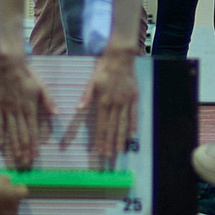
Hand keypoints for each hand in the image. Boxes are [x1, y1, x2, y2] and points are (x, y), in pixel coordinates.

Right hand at [0, 53, 52, 170]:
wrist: (9, 65)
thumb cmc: (27, 75)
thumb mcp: (42, 86)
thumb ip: (49, 101)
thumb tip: (57, 113)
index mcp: (30, 107)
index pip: (32, 129)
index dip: (33, 144)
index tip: (35, 155)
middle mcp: (18, 111)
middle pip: (21, 134)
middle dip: (24, 149)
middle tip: (25, 162)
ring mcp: (6, 110)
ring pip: (10, 132)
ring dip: (13, 146)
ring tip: (16, 158)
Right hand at [0, 172, 26, 214]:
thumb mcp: (2, 177)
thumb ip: (9, 179)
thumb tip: (10, 181)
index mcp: (17, 195)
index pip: (25, 191)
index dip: (21, 186)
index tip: (15, 182)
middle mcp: (14, 204)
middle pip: (17, 198)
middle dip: (13, 193)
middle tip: (6, 187)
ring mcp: (6, 210)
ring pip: (9, 204)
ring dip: (6, 199)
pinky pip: (1, 208)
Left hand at [66, 49, 139, 170]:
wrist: (121, 58)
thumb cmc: (103, 69)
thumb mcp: (91, 81)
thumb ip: (86, 96)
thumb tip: (79, 108)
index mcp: (104, 101)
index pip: (102, 124)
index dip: (101, 138)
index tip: (99, 150)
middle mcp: (116, 104)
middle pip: (113, 127)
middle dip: (110, 143)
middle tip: (109, 156)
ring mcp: (126, 102)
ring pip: (124, 124)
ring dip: (121, 138)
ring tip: (120, 151)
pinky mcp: (134, 98)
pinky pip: (134, 115)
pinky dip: (133, 126)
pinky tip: (133, 136)